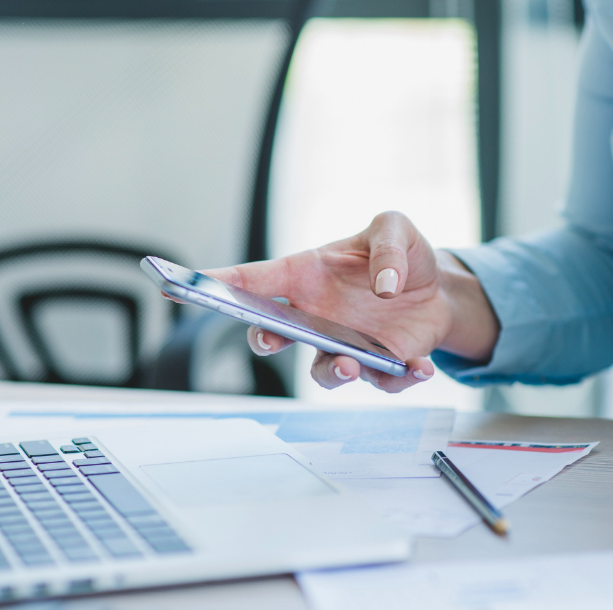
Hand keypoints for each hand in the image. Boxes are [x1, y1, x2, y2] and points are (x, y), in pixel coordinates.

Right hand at [198, 212, 498, 392]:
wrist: (437, 288)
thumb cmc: (401, 256)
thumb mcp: (394, 227)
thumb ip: (387, 246)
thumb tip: (383, 286)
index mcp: (307, 276)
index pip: (252, 280)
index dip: (212, 285)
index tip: (174, 288)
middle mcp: (318, 317)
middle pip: (273, 335)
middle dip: (264, 340)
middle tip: (271, 338)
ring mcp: (346, 346)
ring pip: (324, 371)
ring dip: (333, 371)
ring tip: (351, 363)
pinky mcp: (380, 366)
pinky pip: (385, 380)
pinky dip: (403, 377)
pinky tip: (420, 367)